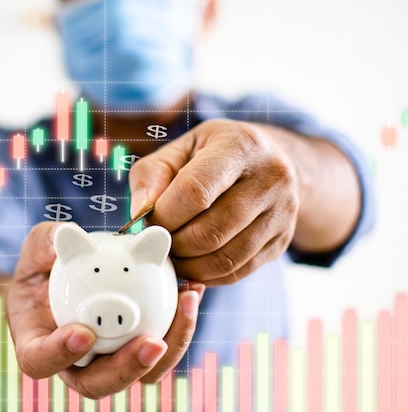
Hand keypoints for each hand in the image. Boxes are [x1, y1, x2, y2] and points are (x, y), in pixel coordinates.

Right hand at [6, 221, 204, 398]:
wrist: (72, 271)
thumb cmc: (46, 262)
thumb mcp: (40, 244)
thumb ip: (48, 242)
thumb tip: (64, 235)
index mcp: (37, 341)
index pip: (39, 360)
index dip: (59, 354)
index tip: (83, 333)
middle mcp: (72, 360)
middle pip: (96, 383)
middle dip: (127, 369)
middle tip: (152, 342)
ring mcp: (107, 358)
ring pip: (139, 374)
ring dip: (168, 347)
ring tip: (186, 305)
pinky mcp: (137, 347)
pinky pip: (161, 346)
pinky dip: (179, 324)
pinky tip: (192, 290)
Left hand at [129, 119, 299, 285]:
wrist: (272, 160)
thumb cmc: (215, 153)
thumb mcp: (180, 148)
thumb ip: (152, 175)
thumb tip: (140, 213)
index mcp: (240, 146)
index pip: (195, 191)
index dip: (165, 215)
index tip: (150, 221)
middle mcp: (270, 179)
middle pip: (210, 232)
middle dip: (174, 244)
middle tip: (158, 242)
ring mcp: (282, 213)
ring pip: (225, 258)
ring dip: (188, 265)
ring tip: (172, 254)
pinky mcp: (282, 241)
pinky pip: (238, 272)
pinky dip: (207, 276)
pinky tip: (192, 264)